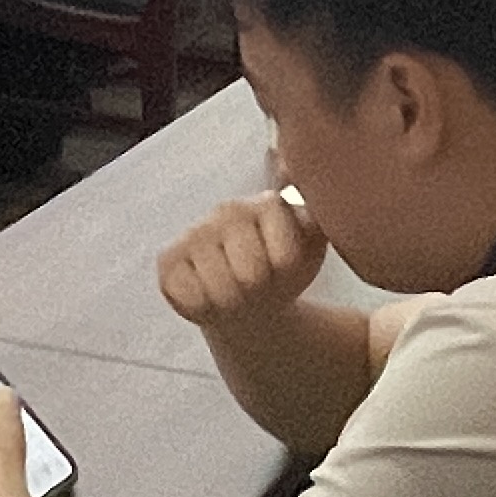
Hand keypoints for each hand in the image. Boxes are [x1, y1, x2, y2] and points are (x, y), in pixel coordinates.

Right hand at [160, 190, 330, 334]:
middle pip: (250, 275)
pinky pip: (187, 297)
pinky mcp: (167, 260)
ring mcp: (193, 234)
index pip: (284, 257)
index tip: (285, 269)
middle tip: (258, 284)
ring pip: (219, 290)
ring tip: (237, 290)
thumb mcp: (315, 246)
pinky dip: (202, 307)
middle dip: (258, 289)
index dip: (287, 274)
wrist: (251, 294)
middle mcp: (226, 211)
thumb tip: (327, 189)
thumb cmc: (286, 270)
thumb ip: (327, 219)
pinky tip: (210, 294)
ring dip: (232, 302)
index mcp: (268, 204)